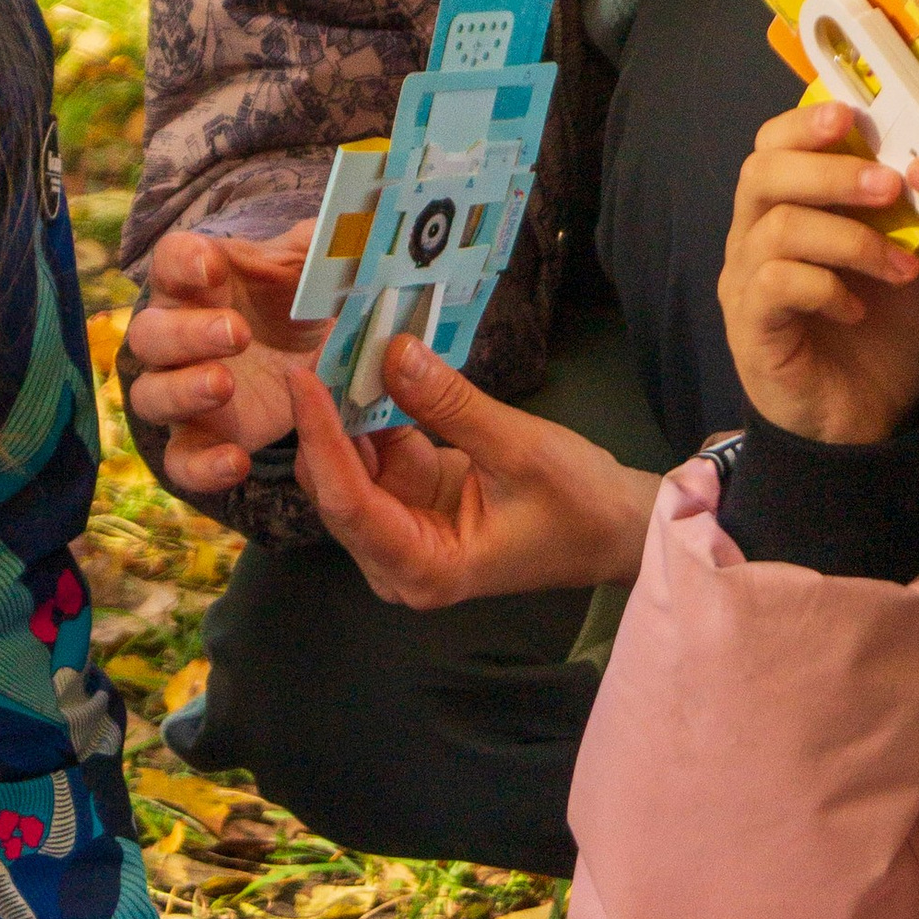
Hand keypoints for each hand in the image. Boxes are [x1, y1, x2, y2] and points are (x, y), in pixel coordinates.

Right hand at [126, 222, 322, 490]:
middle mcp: (178, 334)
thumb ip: (325, 247)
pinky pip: (180, 460)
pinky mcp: (202, 439)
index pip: (170, 261)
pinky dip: (201, 466)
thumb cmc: (301, 299)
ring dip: (183, 390)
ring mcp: (183, 391)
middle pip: (150, 332)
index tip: (214, 266)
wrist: (314, 358)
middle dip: (188, 333)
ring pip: (151, 395)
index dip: (185, 262)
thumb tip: (347, 231)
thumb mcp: (316, 269)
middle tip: (237, 333)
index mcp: (199, 281)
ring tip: (225, 385)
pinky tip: (236, 461)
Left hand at [288, 341, 657, 607]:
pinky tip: (369, 370)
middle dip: (325, 421)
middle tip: (318, 351)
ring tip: (340, 350)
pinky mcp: (413, 501)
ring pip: (349, 467)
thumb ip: (449, 403)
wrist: (615, 527)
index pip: (348, 503)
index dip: (320, 439)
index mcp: (422, 568)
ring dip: (345, 413)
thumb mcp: (517, 448)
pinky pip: (376, 454)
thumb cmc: (578, 507)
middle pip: (336, 489)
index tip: (303, 381)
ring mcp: (403, 530)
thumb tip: (393, 352)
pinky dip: (372, 414)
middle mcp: (399, 560)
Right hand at [720, 101, 918, 447]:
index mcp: (787, 210)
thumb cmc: (882, 336)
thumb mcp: (906, 260)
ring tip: (899, 264)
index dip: (805, 122)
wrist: (866, 424)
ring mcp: (745, 283)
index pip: (771, 144)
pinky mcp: (751, 327)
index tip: (854, 116)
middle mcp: (753, 238)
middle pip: (761, 171)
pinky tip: (858, 307)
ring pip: (776, 226)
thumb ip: (906, 214)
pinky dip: (826, 285)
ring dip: (849, 236)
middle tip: (889, 185)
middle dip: (829, 168)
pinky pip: (775, 282)